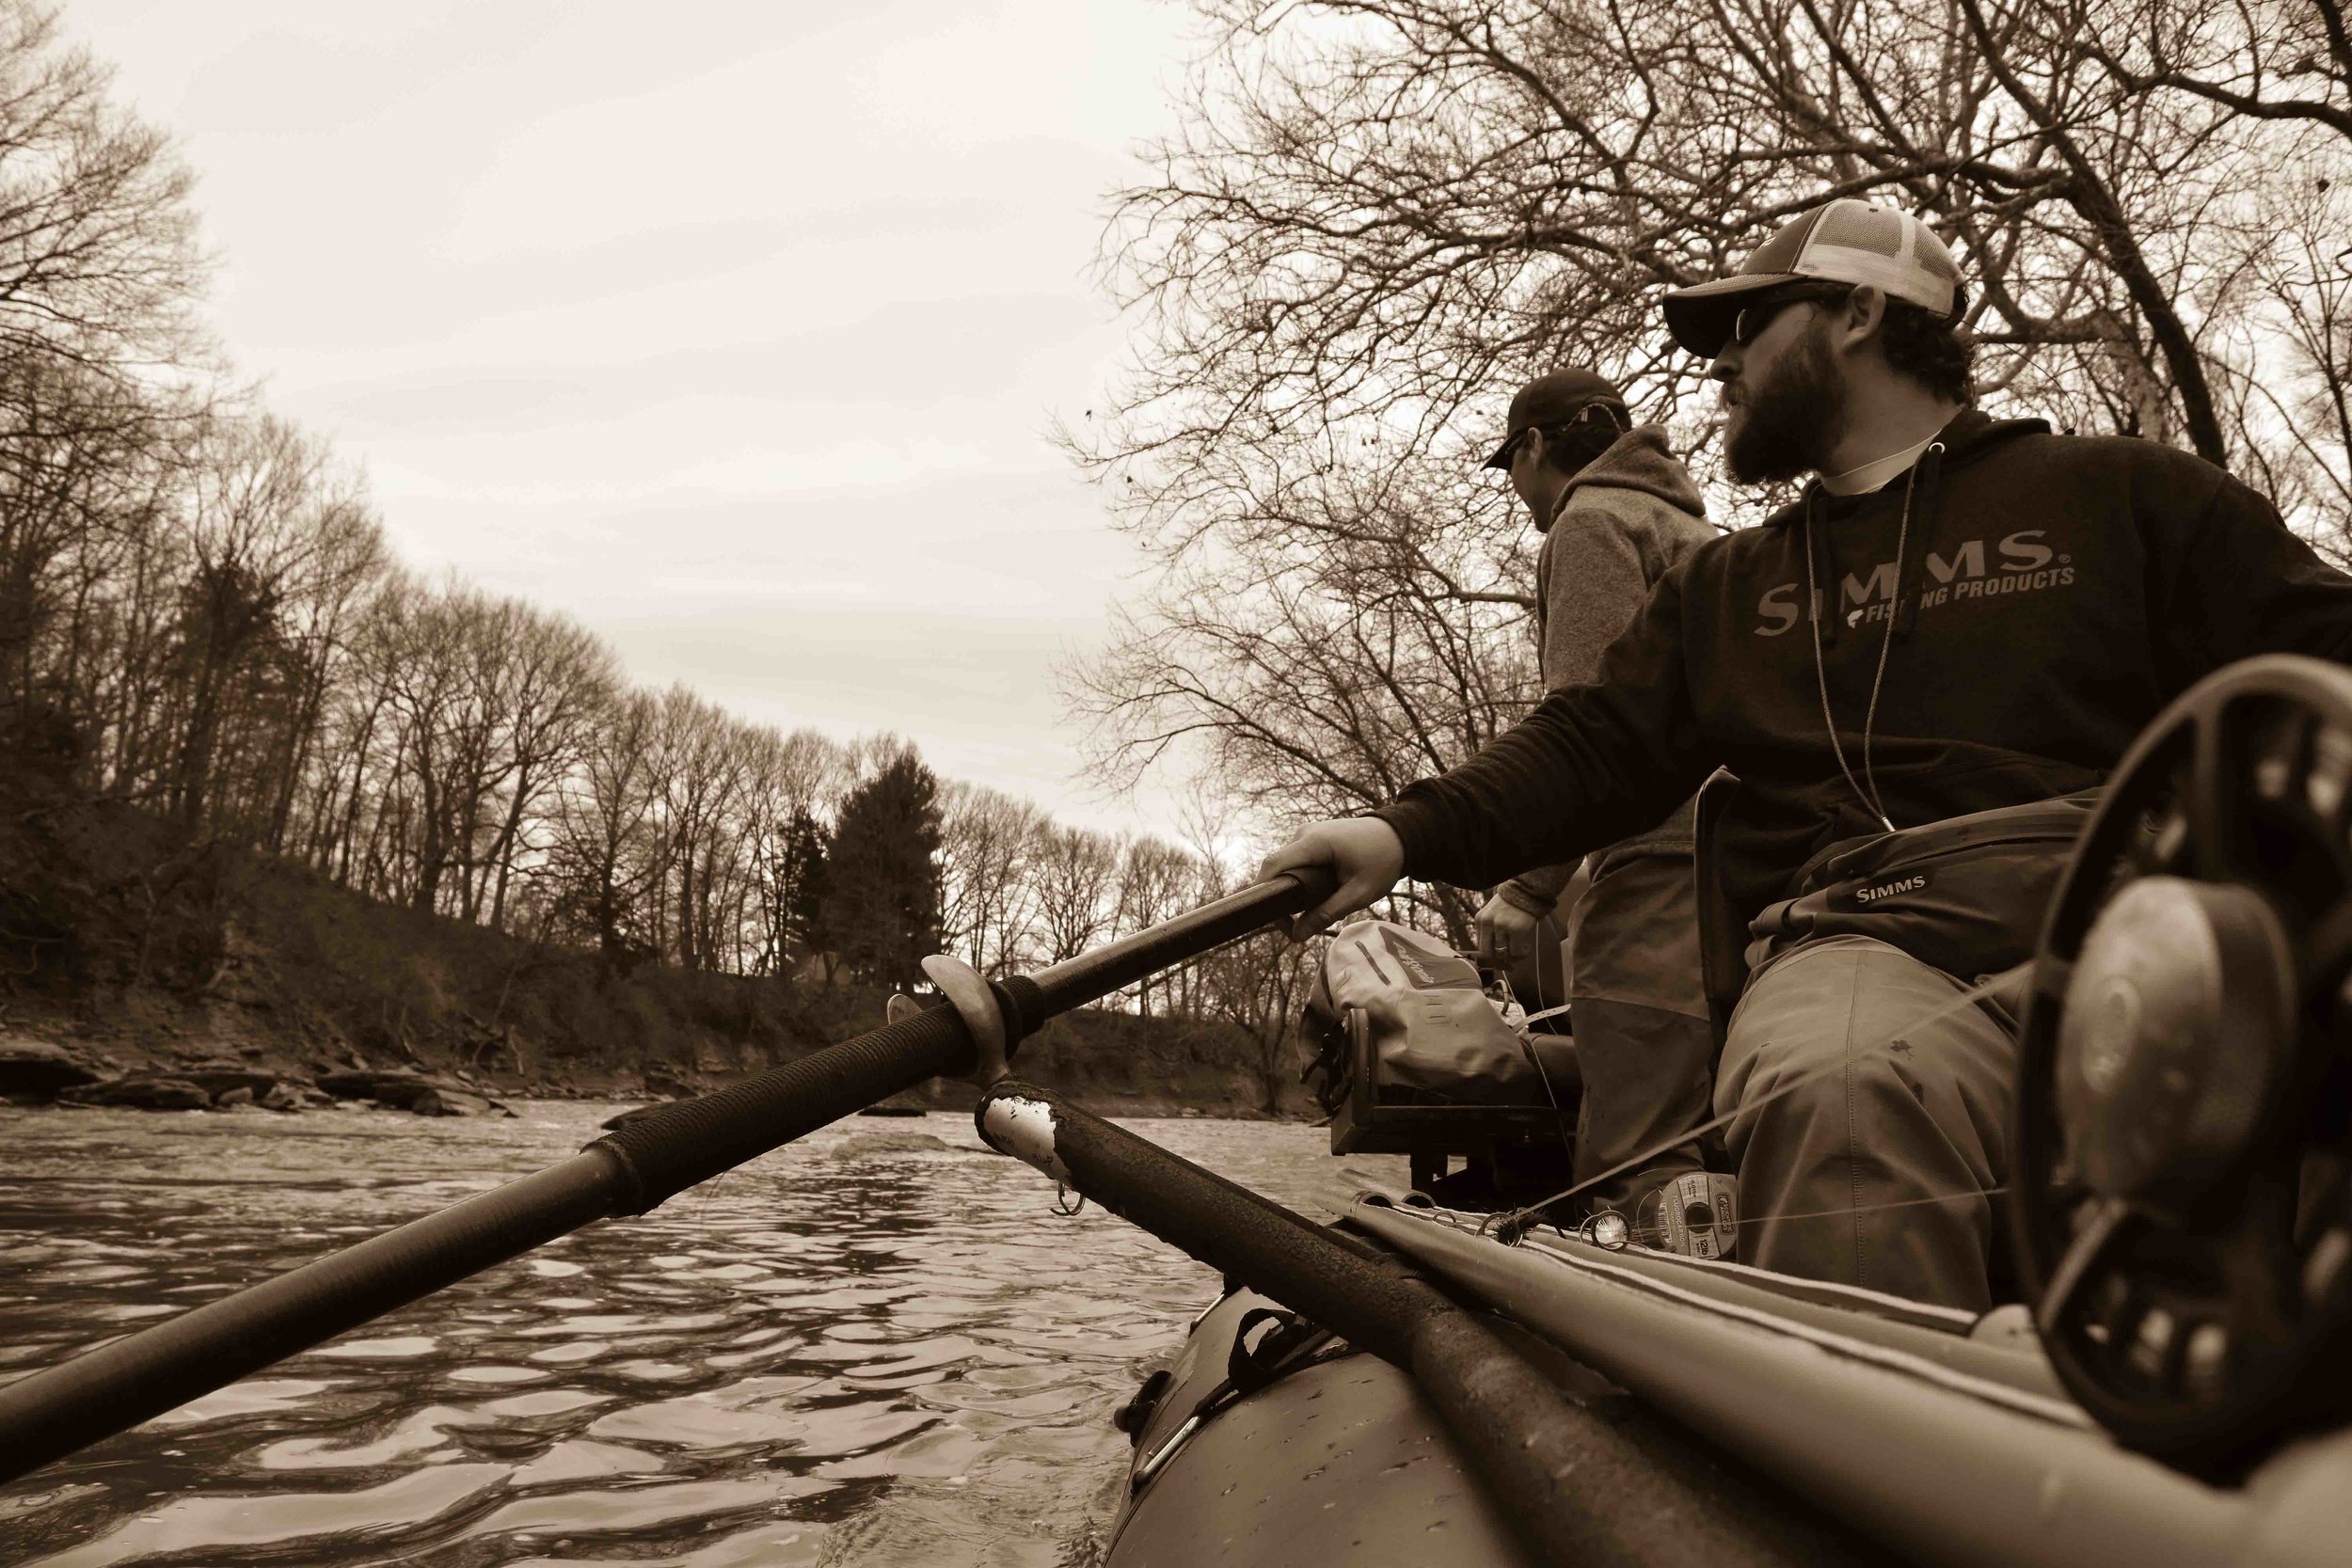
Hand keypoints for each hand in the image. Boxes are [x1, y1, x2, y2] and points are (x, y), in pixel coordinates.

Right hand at [1256, 818, 1405, 940]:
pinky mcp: (1311, 839)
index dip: (1260, 890)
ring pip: (1285, 866)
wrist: (1400, 835)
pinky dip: (1298, 880)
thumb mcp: (1359, 893)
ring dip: (1289, 890)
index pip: (1273, 865)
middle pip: (1275, 868)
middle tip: (1293, 928)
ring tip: (1306, 915)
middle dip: (1278, 899)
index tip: (1263, 917)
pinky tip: (1312, 897)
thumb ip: (1327, 913)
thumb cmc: (1383, 861)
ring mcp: (1306, 834)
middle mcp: (1303, 834)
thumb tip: (1298, 935)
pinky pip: (1295, 862)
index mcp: (1314, 842)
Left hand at [1475, 893, 1544, 966]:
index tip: (1500, 963)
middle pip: (1487, 953)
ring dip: (1512, 957)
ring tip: (1521, 951)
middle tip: (1509, 965)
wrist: (1527, 890)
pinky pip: (1516, 952)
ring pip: (1502, 954)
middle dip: (1498, 962)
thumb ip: (1491, 931)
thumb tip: (1495, 956)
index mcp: (1480, 919)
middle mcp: (1487, 923)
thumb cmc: (1512, 904)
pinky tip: (1526, 947)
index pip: (1480, 947)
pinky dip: (1522, 954)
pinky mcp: (1516, 929)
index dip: (1490, 958)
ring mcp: (1501, 926)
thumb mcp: (1494, 914)